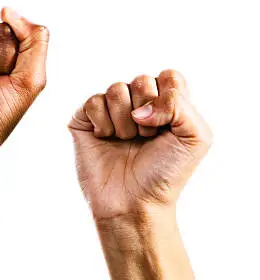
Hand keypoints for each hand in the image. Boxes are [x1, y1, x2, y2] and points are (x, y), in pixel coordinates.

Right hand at [69, 70, 211, 219]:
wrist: (133, 202)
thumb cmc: (165, 173)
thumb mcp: (196, 137)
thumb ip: (180, 104)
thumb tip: (137, 108)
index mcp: (165, 104)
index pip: (169, 76)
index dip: (168, 100)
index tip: (167, 128)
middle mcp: (137, 104)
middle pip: (141, 81)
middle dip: (147, 113)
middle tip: (145, 138)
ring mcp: (109, 111)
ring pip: (116, 89)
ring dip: (124, 122)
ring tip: (125, 141)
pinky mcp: (85, 120)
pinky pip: (93, 102)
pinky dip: (102, 123)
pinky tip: (105, 140)